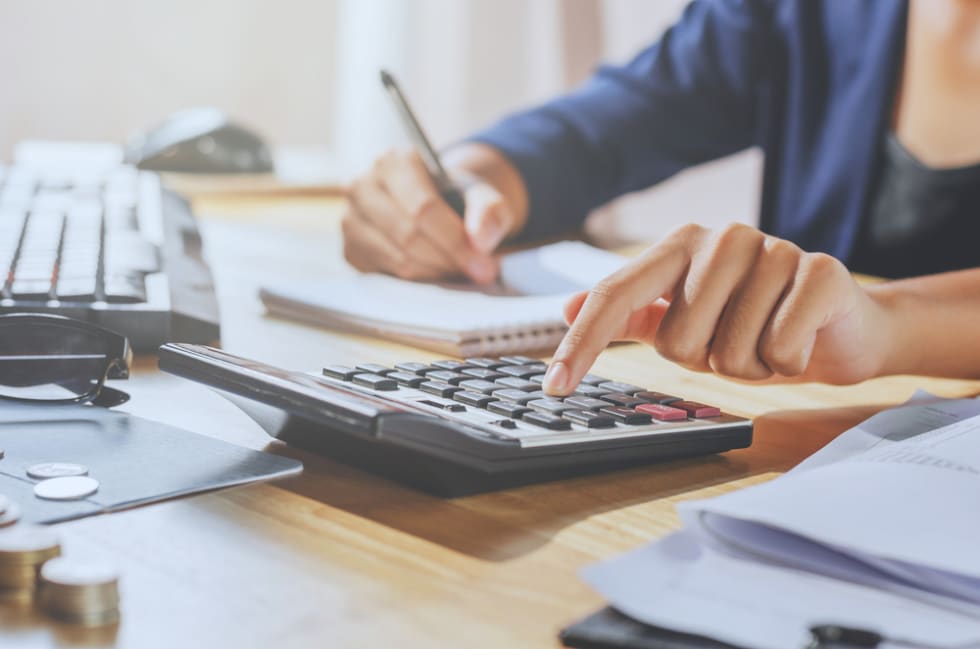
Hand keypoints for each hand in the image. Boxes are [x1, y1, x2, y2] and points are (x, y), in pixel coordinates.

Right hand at [341, 148, 521, 283]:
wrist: (434, 205)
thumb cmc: (457, 199)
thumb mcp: (483, 197)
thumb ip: (489, 212)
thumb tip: (481, 242)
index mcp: (394, 162)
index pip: (424, 208)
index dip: (456, 241)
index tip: (485, 265)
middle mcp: (363, 186)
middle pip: (408, 235)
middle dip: (448, 260)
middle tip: (478, 273)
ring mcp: (351, 220)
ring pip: (396, 259)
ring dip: (435, 274)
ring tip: (460, 271)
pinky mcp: (351, 250)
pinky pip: (386, 275)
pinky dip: (417, 283)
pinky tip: (437, 274)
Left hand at [542, 223, 896, 394]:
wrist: (843, 326)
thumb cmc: (754, 322)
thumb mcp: (687, 320)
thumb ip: (633, 313)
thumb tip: (570, 306)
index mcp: (681, 245)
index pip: (617, 294)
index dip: (583, 343)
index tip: (555, 387)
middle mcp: (722, 238)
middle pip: (677, 342)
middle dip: (706, 360)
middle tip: (737, 342)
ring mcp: (774, 249)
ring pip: (728, 352)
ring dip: (748, 366)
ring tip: (768, 341)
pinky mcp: (820, 272)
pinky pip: (778, 351)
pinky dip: (786, 365)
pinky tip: (801, 342)